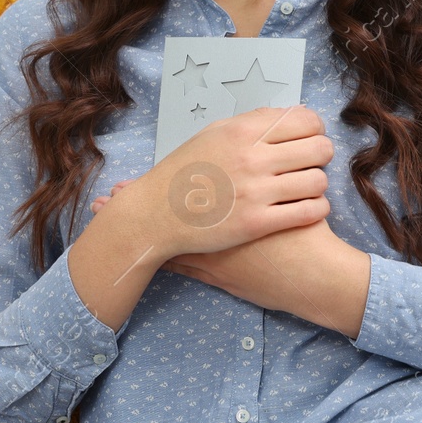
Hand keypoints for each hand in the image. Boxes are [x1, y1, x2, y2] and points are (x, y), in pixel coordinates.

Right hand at [90, 105, 332, 262]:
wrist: (155, 213)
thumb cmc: (183, 172)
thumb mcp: (212, 134)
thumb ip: (250, 122)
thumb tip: (287, 115)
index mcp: (242, 131)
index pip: (305, 120)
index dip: (316, 128)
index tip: (311, 137)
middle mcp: (252, 158)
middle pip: (319, 148)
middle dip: (322, 154)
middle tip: (312, 163)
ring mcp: (255, 192)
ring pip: (318, 181)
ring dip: (318, 183)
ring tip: (307, 187)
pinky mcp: (257, 223)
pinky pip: (309, 211)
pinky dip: (317, 208)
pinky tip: (308, 207)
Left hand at [95, 183, 362, 329]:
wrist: (314, 273)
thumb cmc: (307, 232)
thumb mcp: (289, 194)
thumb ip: (275, 171)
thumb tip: (272, 149)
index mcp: (226, 196)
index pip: (183, 184)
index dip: (156, 181)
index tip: (125, 180)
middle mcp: (212, 220)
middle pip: (166, 208)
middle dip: (137, 201)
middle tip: (106, 196)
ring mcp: (210, 247)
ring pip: (167, 239)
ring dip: (140, 233)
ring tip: (113, 229)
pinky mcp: (218, 272)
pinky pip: (182, 265)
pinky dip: (161, 260)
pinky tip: (143, 257)